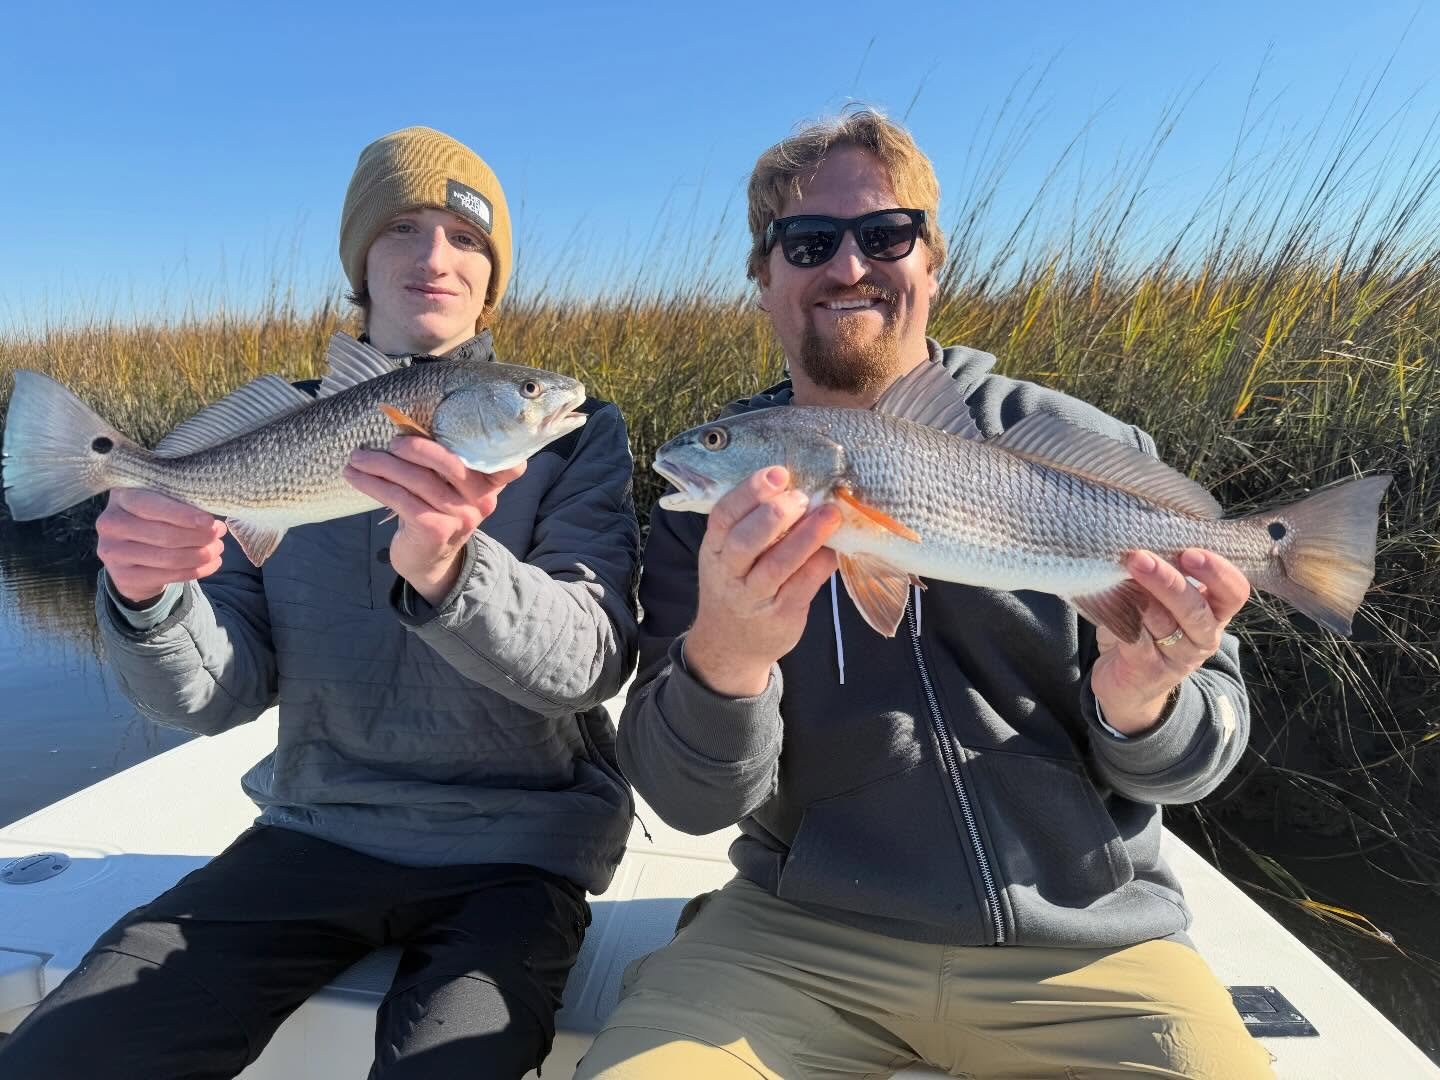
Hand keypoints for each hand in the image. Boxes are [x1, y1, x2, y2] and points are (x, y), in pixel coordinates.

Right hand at [96, 489, 227, 605]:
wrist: (132, 556)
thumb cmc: (154, 520)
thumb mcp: (161, 503)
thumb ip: (180, 502)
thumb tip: (212, 515)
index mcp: (121, 497)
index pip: (152, 505)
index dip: (184, 514)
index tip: (210, 521)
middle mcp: (110, 523)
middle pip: (165, 535)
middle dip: (200, 536)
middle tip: (219, 534)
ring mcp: (112, 552)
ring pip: (170, 557)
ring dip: (202, 554)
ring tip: (217, 548)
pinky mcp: (122, 577)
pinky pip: (169, 575)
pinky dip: (197, 570)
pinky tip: (211, 563)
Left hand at [344, 436, 523, 605]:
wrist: (428, 560)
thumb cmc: (435, 511)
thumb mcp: (451, 488)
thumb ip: (445, 462)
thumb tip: (404, 424)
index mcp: (490, 484)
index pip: (509, 466)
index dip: (497, 447)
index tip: (467, 430)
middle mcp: (482, 501)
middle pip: (448, 462)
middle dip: (413, 447)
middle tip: (389, 442)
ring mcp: (460, 517)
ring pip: (418, 480)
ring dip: (381, 464)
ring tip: (357, 458)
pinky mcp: (434, 530)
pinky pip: (400, 498)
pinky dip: (373, 484)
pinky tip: (355, 476)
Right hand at [684, 467, 840, 697]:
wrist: (730, 647)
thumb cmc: (736, 586)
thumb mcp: (728, 556)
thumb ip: (751, 526)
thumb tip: (798, 486)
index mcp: (715, 549)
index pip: (724, 516)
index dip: (749, 492)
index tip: (777, 473)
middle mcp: (729, 573)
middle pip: (746, 541)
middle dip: (775, 515)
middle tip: (802, 496)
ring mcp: (754, 597)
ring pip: (778, 565)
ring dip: (806, 537)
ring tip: (830, 514)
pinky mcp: (781, 615)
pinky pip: (804, 584)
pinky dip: (821, 561)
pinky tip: (835, 546)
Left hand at [1091, 548, 1250, 733]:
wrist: (1128, 686)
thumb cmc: (1146, 629)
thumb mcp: (1161, 600)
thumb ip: (1162, 574)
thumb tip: (1141, 534)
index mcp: (1214, 613)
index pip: (1235, 592)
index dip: (1218, 572)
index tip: (1191, 552)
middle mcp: (1203, 636)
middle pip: (1197, 610)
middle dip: (1169, 581)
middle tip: (1140, 558)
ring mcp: (1178, 657)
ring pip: (1165, 624)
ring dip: (1140, 596)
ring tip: (1119, 574)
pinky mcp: (1149, 670)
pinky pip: (1136, 640)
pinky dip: (1120, 617)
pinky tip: (1106, 599)